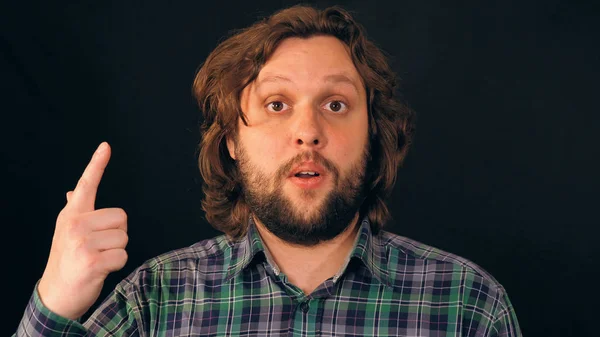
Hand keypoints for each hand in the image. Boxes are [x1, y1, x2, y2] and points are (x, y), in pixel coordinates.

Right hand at [37, 142, 127, 319]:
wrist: (56, 295)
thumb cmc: (66, 261)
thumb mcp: (65, 232)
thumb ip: (74, 210)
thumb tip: (74, 190)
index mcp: (71, 215)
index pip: (86, 185)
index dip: (97, 165)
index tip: (106, 146)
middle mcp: (75, 225)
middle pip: (121, 217)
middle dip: (116, 234)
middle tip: (98, 248)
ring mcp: (82, 243)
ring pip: (124, 237)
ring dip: (117, 251)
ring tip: (98, 259)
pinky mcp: (91, 262)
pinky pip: (122, 256)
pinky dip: (117, 265)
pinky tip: (100, 270)